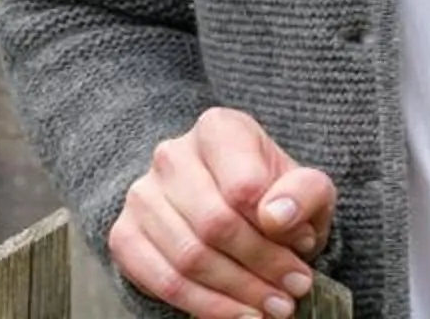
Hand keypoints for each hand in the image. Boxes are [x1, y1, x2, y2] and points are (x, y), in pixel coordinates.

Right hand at [108, 106, 335, 318]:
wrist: (224, 205)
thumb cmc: (272, 193)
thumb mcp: (305, 186)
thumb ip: (304, 192)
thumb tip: (276, 217)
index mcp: (219, 129)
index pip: (244, 185)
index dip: (277, 228)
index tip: (305, 250)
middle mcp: (172, 156)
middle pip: (215, 224)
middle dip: (260, 267)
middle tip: (293, 292)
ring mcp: (141, 195)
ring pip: (188, 257)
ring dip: (235, 292)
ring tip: (273, 308)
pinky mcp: (124, 235)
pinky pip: (162, 281)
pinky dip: (204, 306)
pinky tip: (237, 315)